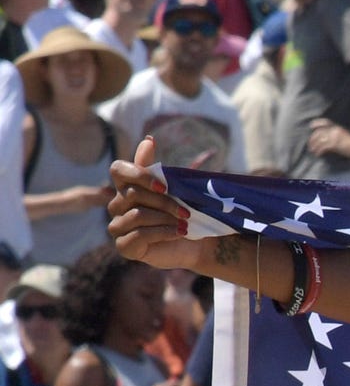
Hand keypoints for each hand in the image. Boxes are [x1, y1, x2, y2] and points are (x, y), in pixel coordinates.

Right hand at [106, 138, 210, 274]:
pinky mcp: (124, 247)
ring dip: (166, 219)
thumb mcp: (173, 190)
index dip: (140, 175)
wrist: (196, 244)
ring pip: (137, 215)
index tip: (165, 186)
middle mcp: (117, 205)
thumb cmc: (183, 214)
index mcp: (126, 187)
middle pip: (132, 194)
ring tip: (185, 223)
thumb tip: (148, 139)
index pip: (118, 170)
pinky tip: (179, 233)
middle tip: (187, 212)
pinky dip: (164, 233)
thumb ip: (157, 169)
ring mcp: (117, 227)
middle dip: (164, 202)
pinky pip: (139, 235)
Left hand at [307, 121, 349, 160]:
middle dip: (312, 139)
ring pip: (319, 141)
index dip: (317, 123)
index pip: (325, 122)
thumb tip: (332, 137)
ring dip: (314, 146)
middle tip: (310, 144)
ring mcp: (334, 137)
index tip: (311, 126)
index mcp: (337, 128)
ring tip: (312, 150)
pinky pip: (323, 147)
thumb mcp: (346, 135)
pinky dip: (319, 151)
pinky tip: (317, 154)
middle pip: (319, 133)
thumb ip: (339, 134)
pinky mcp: (334, 144)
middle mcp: (333, 131)